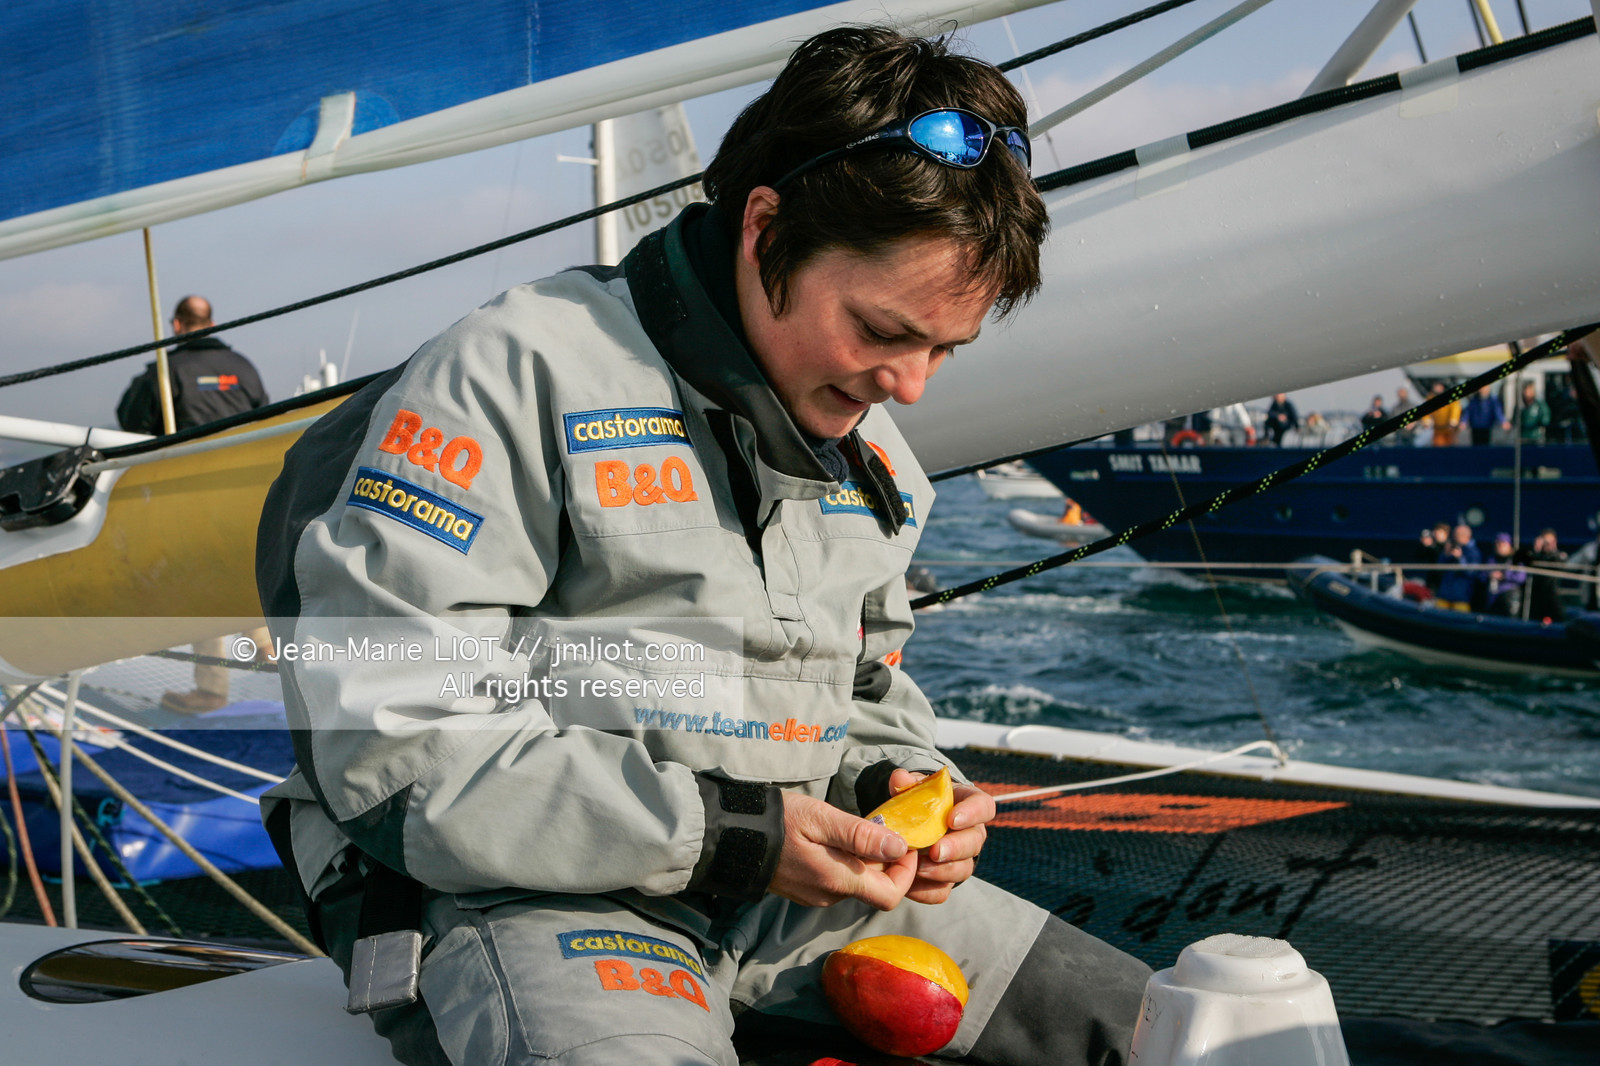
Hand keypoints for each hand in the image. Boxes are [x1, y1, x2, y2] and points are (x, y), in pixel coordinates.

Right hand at [769, 792, 915, 910]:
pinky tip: (836, 838)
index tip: (904, 842)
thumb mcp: (821, 818)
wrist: (732, 835)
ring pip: (857, 882)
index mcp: (836, 880)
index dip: (906, 871)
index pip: (891, 895)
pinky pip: (838, 880)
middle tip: (881, 824)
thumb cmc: (777, 821)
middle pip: (875, 888)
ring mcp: (816, 895)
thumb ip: (861, 835)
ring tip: (858, 827)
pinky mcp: (805, 890)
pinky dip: (847, 862)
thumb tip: (899, 848)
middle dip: (886, 860)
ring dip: (866, 859)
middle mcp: (829, 895)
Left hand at [885, 768, 995, 904]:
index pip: (984, 806)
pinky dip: (927, 890)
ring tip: (919, 868)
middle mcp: (971, 833)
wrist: (911, 825)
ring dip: (942, 871)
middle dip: (956, 848)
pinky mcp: (946, 880)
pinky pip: (943, 891)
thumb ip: (907, 784)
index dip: (972, 814)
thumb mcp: (913, 788)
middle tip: (936, 851)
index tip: (952, 819)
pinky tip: (910, 886)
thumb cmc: (919, 801)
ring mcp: (962, 859)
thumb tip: (899, 778)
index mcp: (969, 804)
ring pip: (963, 870)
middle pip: (975, 843)